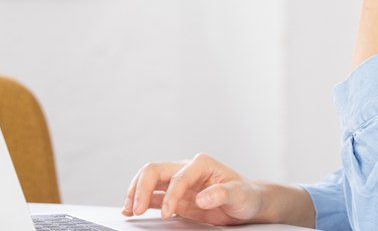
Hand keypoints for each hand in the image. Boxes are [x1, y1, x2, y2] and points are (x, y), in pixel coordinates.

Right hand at [122, 154, 264, 224]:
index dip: (170, 195)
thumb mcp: (239, 194)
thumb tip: (201, 198)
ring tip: (129, 209)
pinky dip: (140, 201)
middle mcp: (187, 169)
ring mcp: (180, 183)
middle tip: (136, 208)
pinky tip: (131, 209)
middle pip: (155, 170)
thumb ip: (222, 194)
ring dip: (136, 192)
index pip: (178, 177)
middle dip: (142, 188)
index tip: (167, 212)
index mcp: (201, 164)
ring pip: (150, 180)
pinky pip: (154, 195)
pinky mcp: (176, 197)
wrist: (248, 203)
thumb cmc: (246, 195)